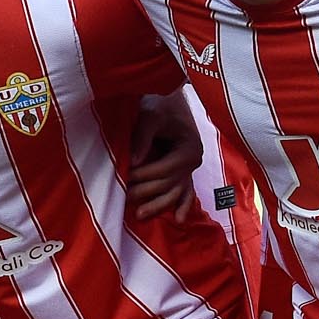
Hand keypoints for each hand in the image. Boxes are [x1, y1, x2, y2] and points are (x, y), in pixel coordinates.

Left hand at [124, 95, 199, 216]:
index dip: (145, 175)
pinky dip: (183, 205)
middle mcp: (194, 161)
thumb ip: (143, 137)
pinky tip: (177, 220)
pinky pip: (186, 192)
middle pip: (169, 184)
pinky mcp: (185, 171)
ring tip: (139, 215)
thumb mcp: (151, 115)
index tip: (125, 176)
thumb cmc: (160, 103)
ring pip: (175, 192)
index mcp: (190, 148)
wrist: (169, 98)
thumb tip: (134, 162)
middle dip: (147, 192)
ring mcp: (190, 169)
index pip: (165, 169)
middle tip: (124, 198)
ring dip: (159, 205)